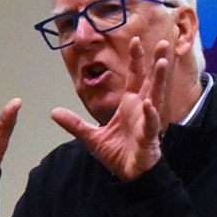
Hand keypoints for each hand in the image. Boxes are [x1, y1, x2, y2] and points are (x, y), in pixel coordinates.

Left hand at [51, 37, 167, 180]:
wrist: (129, 174)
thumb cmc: (118, 154)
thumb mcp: (91, 137)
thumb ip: (75, 124)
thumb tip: (54, 112)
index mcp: (129, 104)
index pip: (134, 77)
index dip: (137, 59)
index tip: (137, 41)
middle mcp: (141, 108)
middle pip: (150, 80)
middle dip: (155, 61)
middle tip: (163, 42)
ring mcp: (147, 121)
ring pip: (156, 96)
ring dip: (159, 80)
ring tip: (162, 62)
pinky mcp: (149, 137)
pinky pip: (150, 123)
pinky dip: (150, 114)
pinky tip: (149, 104)